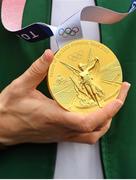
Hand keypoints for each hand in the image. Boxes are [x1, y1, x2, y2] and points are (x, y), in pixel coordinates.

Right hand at [0, 50, 129, 144]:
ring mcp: (61, 135)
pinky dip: (95, 126)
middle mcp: (61, 129)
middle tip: (119, 94)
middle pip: (96, 129)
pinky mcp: (59, 135)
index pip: (87, 121)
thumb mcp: (20, 86)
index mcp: (53, 117)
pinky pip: (84, 135)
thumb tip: (50, 55)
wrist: (1, 128)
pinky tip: (95, 114)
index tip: (118, 98)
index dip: (106, 111)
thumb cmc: (9, 110)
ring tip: (111, 105)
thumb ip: (36, 70)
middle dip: (113, 112)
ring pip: (92, 135)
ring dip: (106, 121)